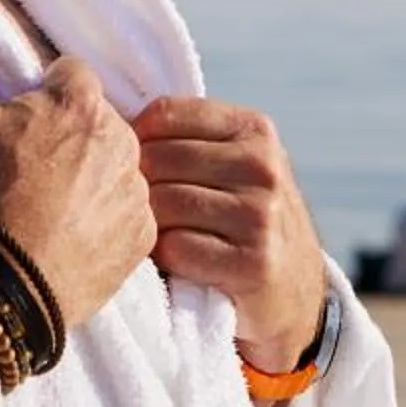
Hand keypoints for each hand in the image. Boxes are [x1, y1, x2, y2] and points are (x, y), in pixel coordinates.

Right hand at [0, 50, 154, 327]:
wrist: (8, 285)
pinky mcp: (142, 236)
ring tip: (49, 206)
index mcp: (82, 103)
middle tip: (31, 168)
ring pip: (114, 167)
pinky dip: (104, 219)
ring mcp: (137, 191)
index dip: (41, 94)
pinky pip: (126, 213)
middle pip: (97, 120)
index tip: (20, 124)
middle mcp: (123, 140)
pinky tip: (70, 235)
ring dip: (90, 176)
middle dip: (69, 134)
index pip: (69, 73)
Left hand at [133, 95, 327, 367]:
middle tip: (131, 209)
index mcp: (255, 130)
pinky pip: (176, 248)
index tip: (129, 164)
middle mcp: (262, 167)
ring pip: (163, 204)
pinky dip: (164, 258)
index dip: (134, 138)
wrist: (296, 294)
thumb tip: (109, 116)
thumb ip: (190, 139)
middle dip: (136, 186)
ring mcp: (260, 215)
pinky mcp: (252, 264)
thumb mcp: (236, 166)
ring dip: (147, 225)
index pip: (166, 113)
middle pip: (158, 159)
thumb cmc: (245, 221)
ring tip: (152, 235)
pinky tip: (174, 263)